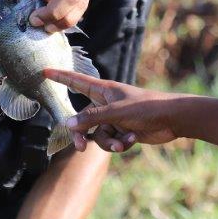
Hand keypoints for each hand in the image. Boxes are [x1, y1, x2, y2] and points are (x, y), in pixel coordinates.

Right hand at [43, 69, 181, 152]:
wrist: (172, 119)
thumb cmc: (146, 107)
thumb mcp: (116, 112)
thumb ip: (92, 118)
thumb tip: (68, 124)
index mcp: (104, 90)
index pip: (77, 82)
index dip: (60, 77)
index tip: (44, 71)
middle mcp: (106, 103)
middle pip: (83, 120)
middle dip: (83, 135)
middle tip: (80, 147)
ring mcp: (115, 118)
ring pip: (98, 135)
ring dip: (108, 142)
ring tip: (122, 143)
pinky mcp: (123, 130)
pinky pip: (112, 140)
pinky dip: (120, 143)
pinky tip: (132, 140)